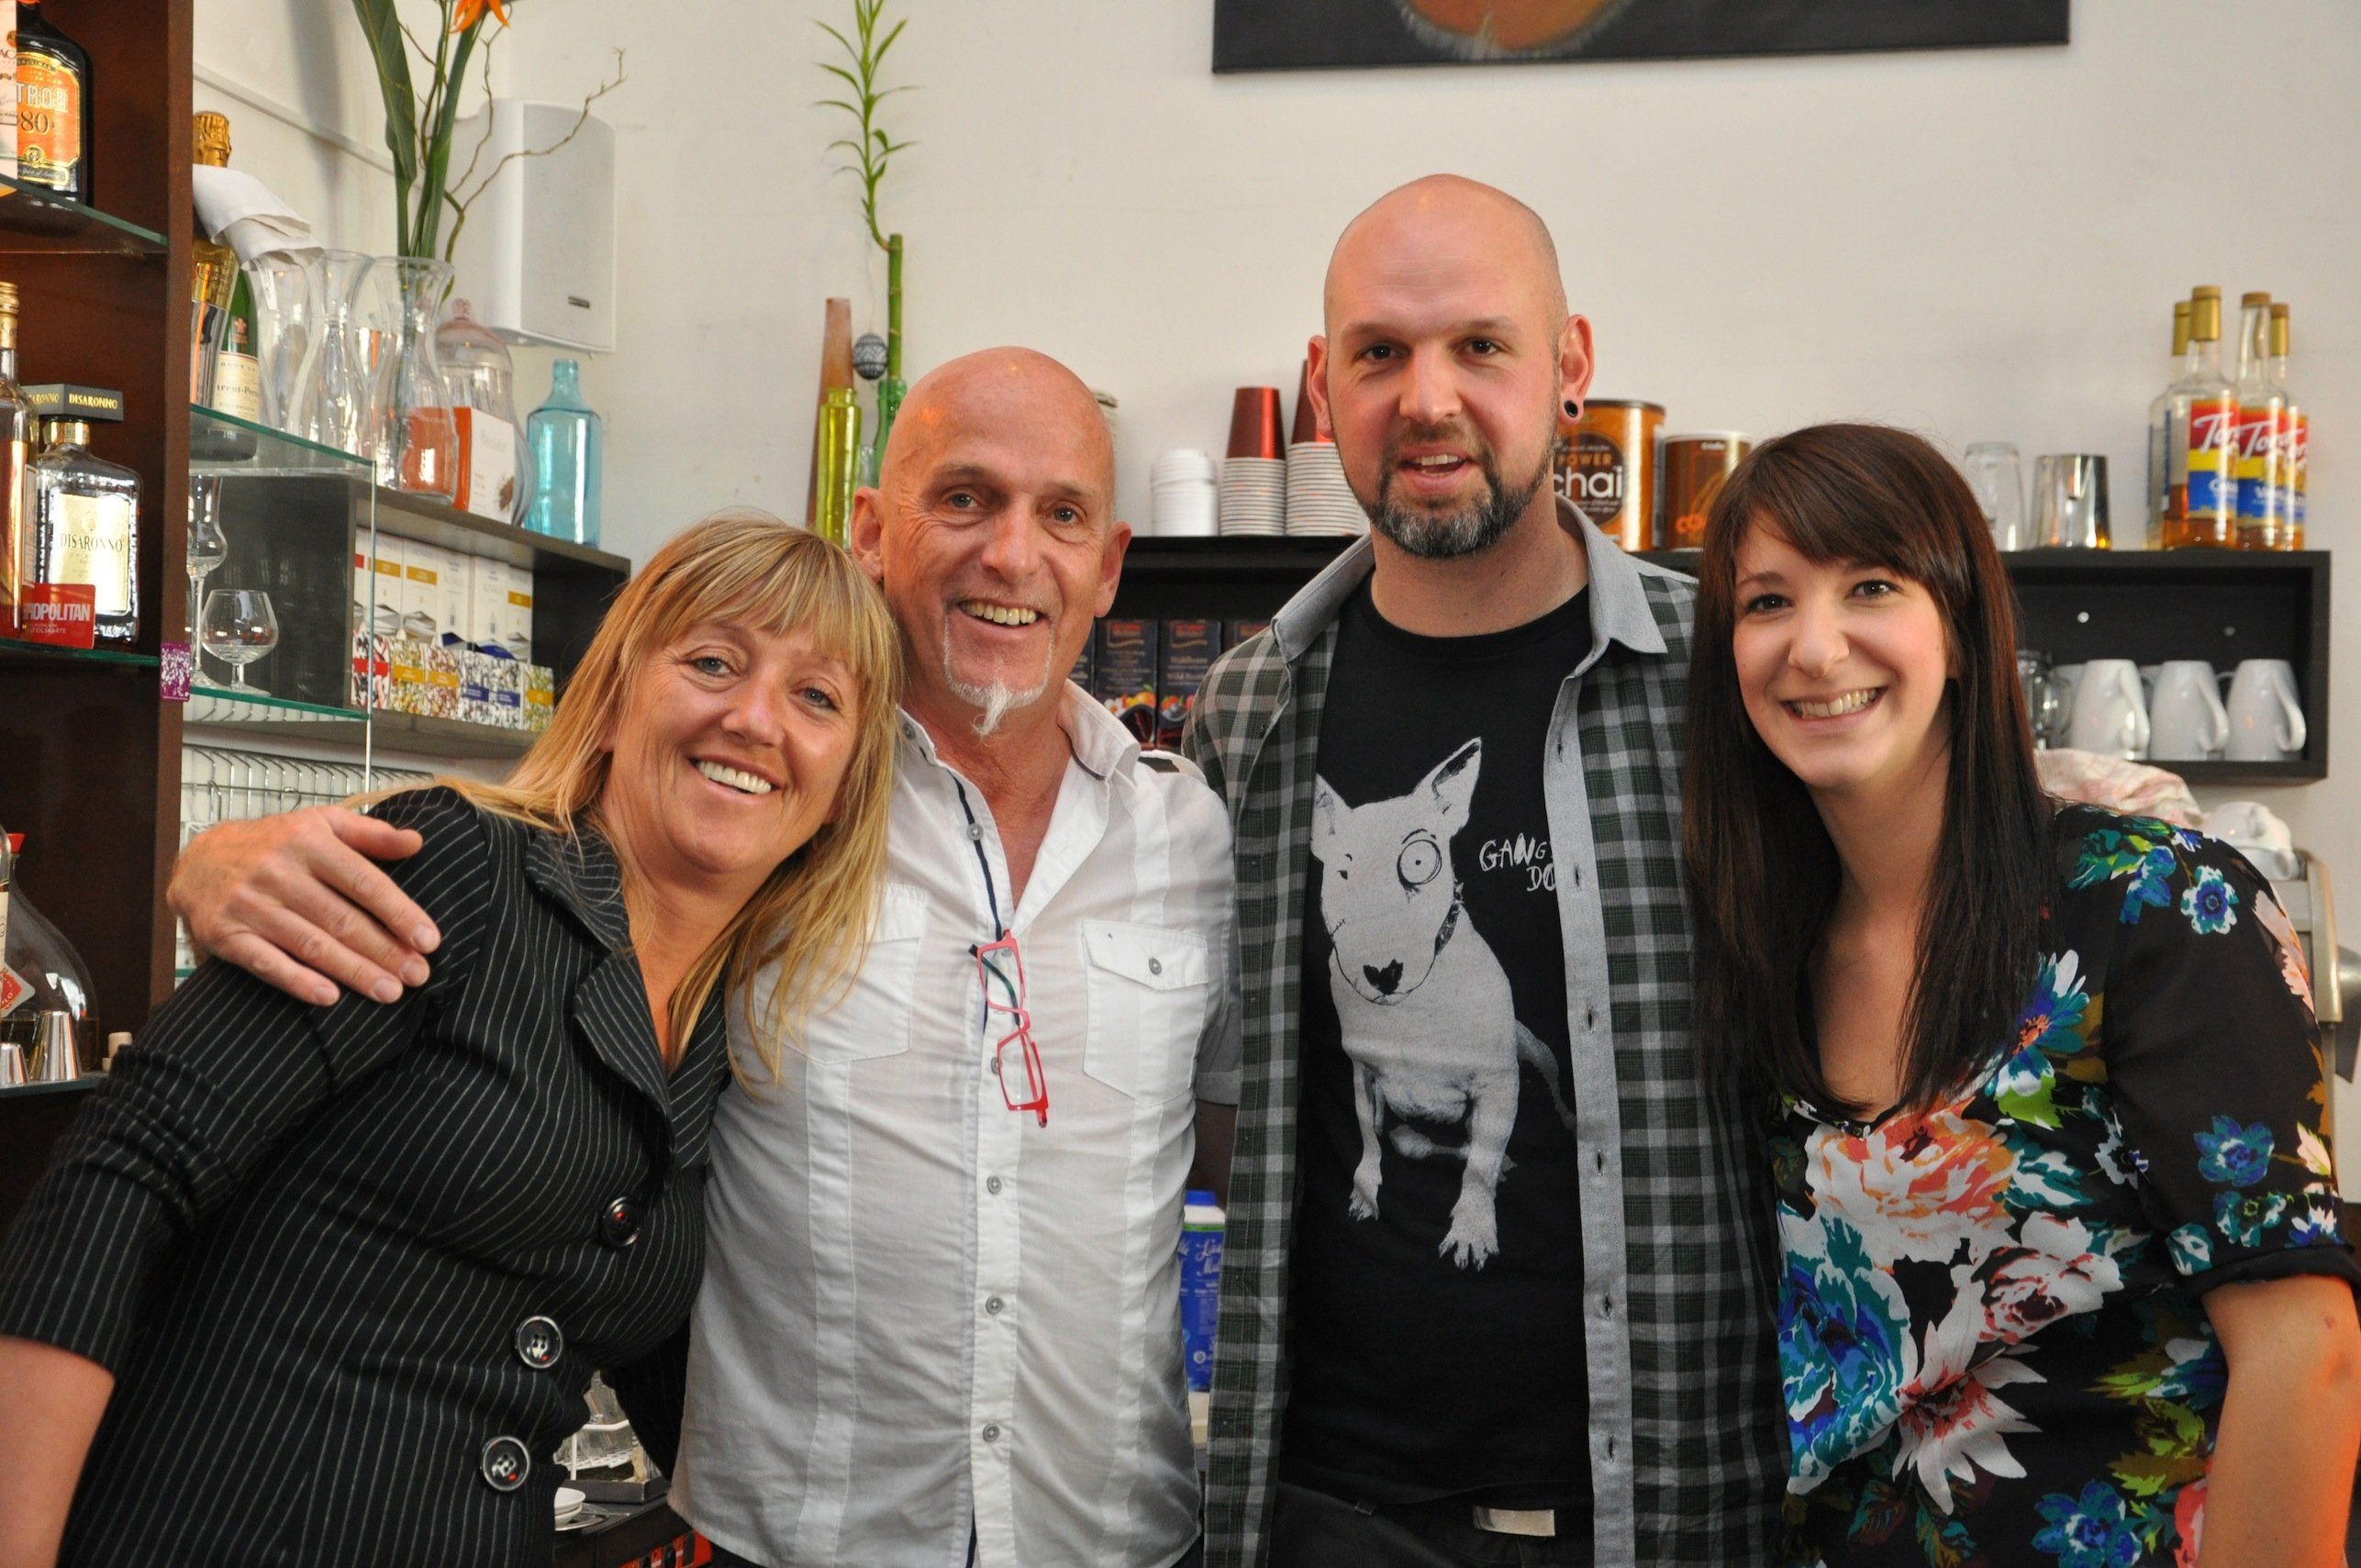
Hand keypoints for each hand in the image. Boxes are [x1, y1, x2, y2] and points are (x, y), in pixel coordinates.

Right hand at [167, 807, 437, 1006]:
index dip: (399, 913)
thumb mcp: (320, 824)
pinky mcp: (226, 933)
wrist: (197, 859)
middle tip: (418, 975)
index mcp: (308, 842)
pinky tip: (330, 997)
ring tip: (389, 991)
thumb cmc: (274, 843)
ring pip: (310, 944)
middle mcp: (278, 872)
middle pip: (341, 919)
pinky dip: (297, 981)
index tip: (429, 940)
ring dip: (353, 971)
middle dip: (384, 951)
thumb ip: (370, 834)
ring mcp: (250, 904)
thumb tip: (417, 842)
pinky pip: (266, 962)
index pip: (364, 881)